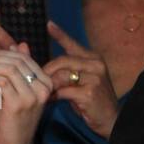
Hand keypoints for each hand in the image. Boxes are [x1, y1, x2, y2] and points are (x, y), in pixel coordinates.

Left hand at [0, 40, 51, 143]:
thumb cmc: (17, 120)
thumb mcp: (23, 92)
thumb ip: (23, 69)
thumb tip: (20, 44)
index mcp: (47, 83)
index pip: (25, 59)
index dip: (6, 53)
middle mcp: (43, 88)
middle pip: (17, 62)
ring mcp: (32, 96)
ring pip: (9, 70)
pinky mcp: (17, 104)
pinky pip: (1, 82)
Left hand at [41, 20, 120, 138]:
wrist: (109, 120)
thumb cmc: (90, 102)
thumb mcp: (79, 82)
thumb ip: (65, 73)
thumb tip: (42, 70)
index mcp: (93, 58)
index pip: (73, 44)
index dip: (60, 34)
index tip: (48, 24)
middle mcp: (95, 64)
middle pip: (62, 60)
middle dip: (46, 71)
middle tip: (35, 81)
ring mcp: (94, 77)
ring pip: (62, 75)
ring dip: (49, 85)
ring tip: (42, 92)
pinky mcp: (89, 92)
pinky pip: (63, 91)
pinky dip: (53, 96)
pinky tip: (48, 101)